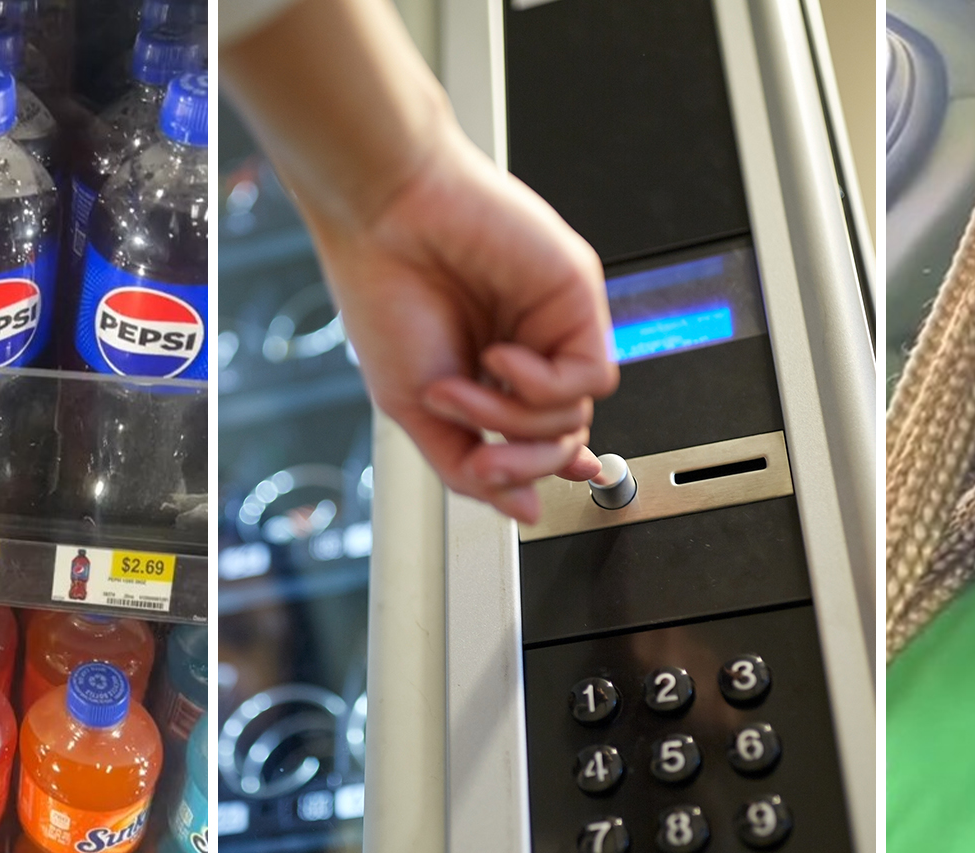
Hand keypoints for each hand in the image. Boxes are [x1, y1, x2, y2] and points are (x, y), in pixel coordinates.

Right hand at [304, 123, 618, 523]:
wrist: (384, 218)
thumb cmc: (385, 292)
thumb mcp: (415, 409)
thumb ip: (467, 467)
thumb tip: (521, 511)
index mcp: (490, 369)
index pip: (537, 435)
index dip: (538, 468)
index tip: (531, 495)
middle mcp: (528, 346)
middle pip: (560, 440)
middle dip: (519, 463)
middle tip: (479, 453)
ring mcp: (553, 324)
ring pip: (576, 417)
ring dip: (513, 420)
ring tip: (461, 387)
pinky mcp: (576, 297)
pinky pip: (589, 375)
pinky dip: (541, 384)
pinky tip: (500, 357)